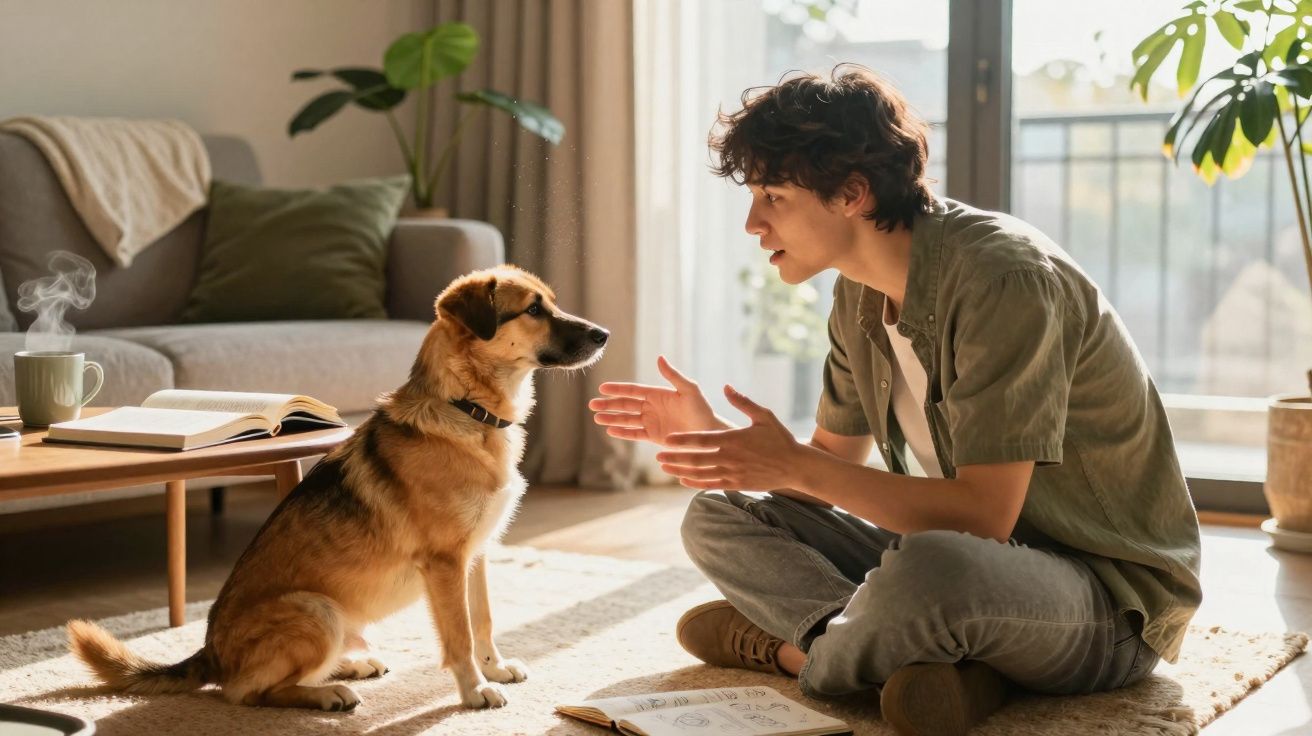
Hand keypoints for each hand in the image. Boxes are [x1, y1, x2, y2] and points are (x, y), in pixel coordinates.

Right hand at [589, 356, 726, 445]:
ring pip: (627, 419)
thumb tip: (659, 357)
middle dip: (608, 404)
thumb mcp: (689, 389)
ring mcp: (652, 422)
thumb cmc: (702, 409)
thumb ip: (673, 375)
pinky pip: (634, 433)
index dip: (617, 390)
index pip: (633, 391)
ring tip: (596, 418)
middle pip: (625, 405)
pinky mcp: (654, 436)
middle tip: (591, 404)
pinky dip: (622, 432)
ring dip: (611, 418)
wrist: (709, 433)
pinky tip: (610, 430)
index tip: (602, 388)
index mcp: (658, 394)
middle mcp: (652, 407)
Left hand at [656, 385, 804, 490]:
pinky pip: (711, 484)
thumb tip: (726, 387)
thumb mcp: (763, 416)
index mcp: (733, 439)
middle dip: (675, 457)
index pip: (702, 440)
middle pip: (696, 459)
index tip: (667, 440)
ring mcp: (732, 473)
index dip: (683, 440)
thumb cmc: (779, 438)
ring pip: (700, 473)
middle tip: (658, 456)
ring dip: (680, 471)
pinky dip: (695, 483)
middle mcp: (730, 457)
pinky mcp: (736, 484)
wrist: (795, 466)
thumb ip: (742, 402)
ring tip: (664, 467)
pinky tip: (683, 480)